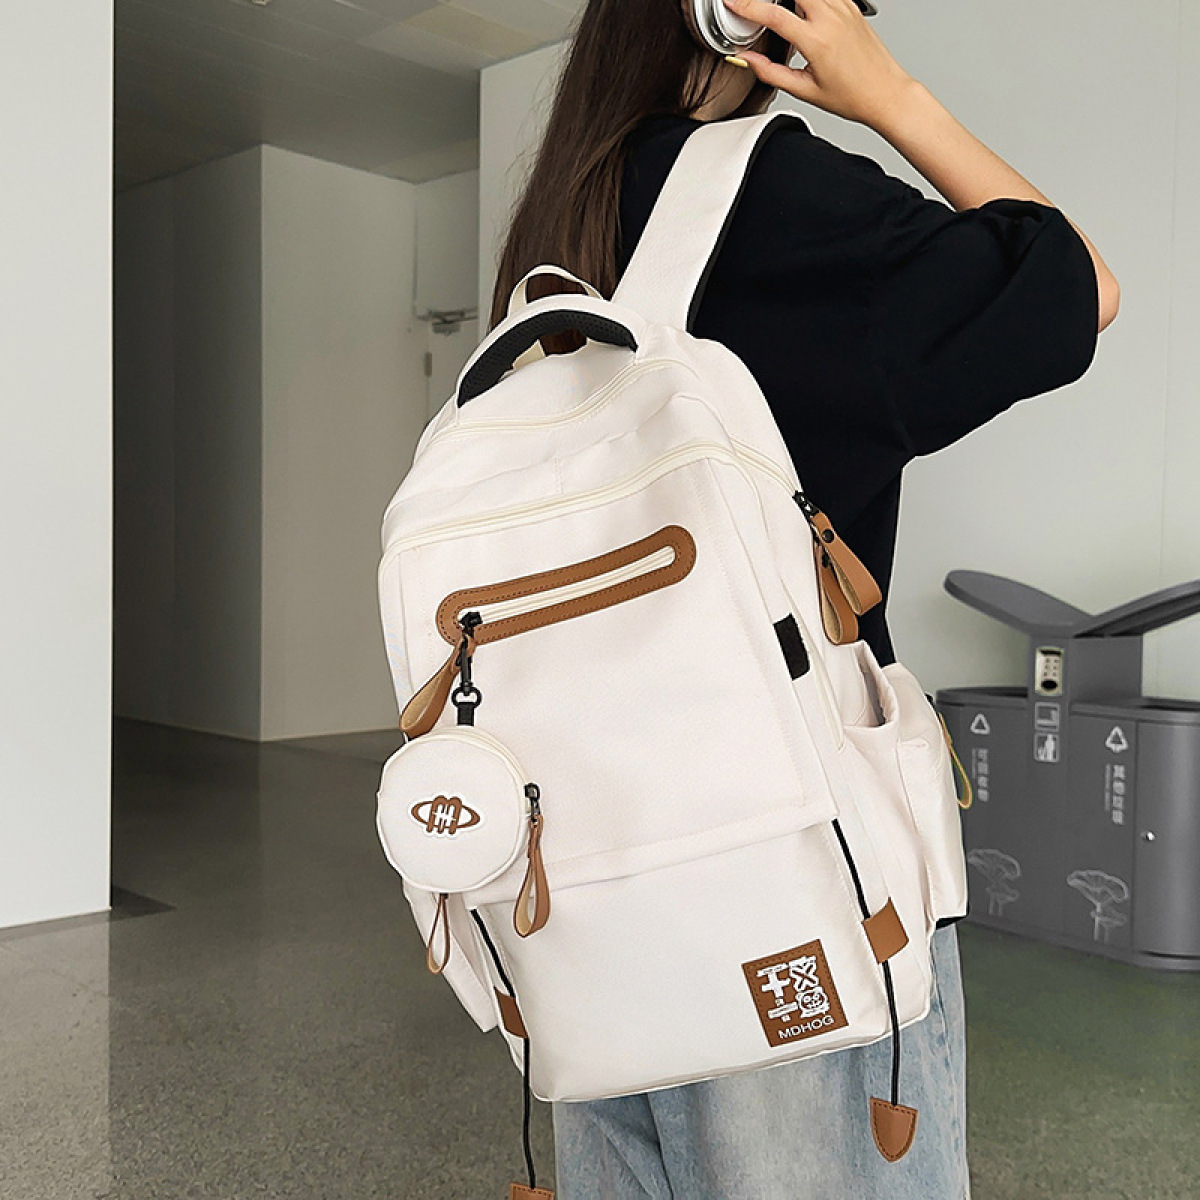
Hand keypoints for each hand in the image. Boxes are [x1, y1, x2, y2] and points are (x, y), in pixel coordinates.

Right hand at [725, 0, 916, 128]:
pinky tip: (803, 8)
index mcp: (817, 41)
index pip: (774, 15)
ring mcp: (845, 8)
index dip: (747, 6)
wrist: (885, 92)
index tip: (733, 3)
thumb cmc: (853, 95)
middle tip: (758, 4)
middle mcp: (832, 18)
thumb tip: (747, 60)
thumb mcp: (805, 90)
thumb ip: (771, 72)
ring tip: (780, 8)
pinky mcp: (853, 7)